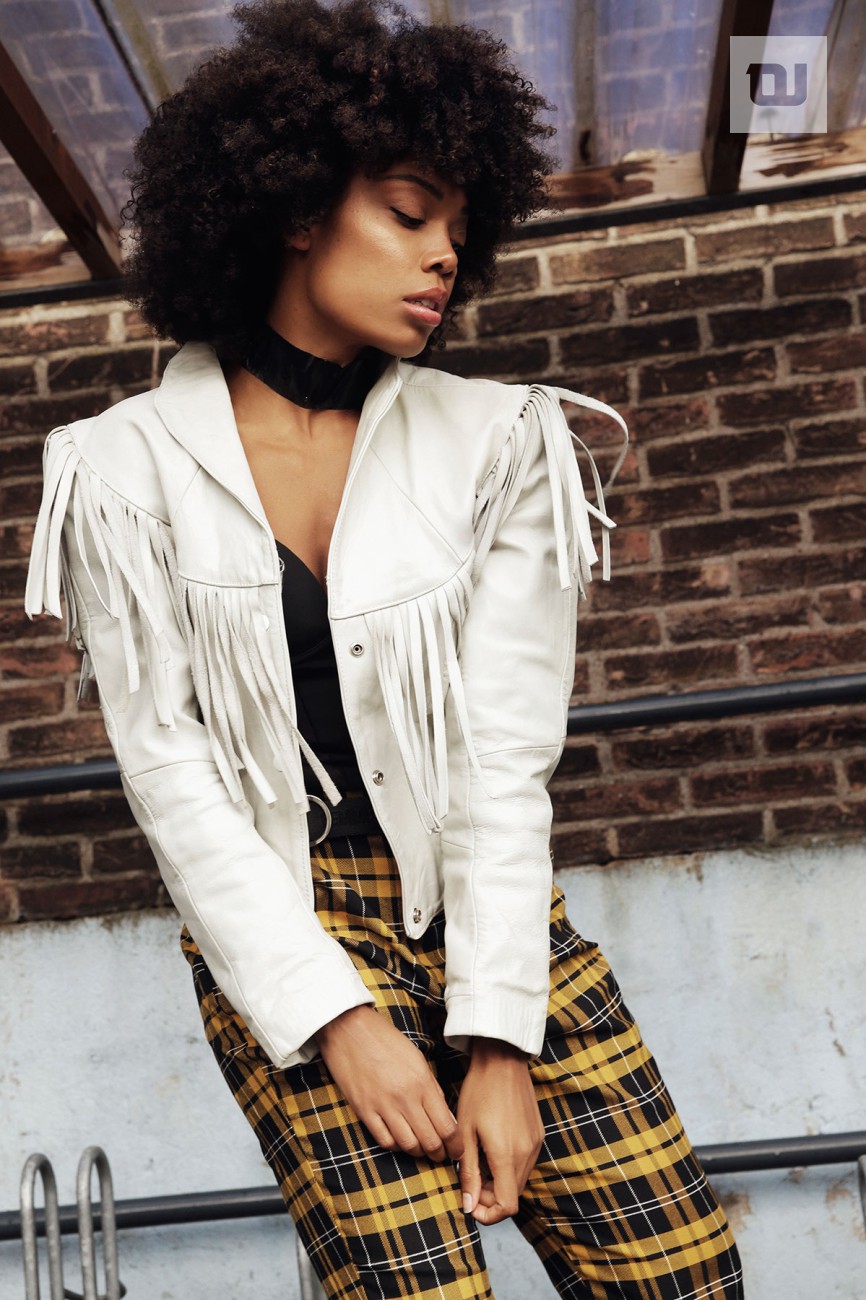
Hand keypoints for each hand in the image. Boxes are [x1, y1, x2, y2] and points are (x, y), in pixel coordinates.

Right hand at [316, 1004, 463, 1162]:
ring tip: (422, 1149)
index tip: (456, 1151)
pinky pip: (384, 1140)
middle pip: (430, 1141)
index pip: (447, 1127)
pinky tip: (399, 1140)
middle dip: (439, 1153)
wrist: (349, 1029)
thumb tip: (445, 1117)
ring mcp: (382, 1105)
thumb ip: (432, 1088)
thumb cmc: (385, 1040)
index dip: (455, 1145)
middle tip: (441, 1155)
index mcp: (422, 1082)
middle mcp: (404, 1097)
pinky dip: (395, 1146)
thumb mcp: (417, 1059)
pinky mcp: (363, 1110)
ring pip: (408, 1145)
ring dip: (418, 1152)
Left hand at [457, 1038, 543, 1223]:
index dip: (489, 1215)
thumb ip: (468, 1173)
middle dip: (491, 1199)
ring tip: (478, 1166)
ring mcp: (535, 1143)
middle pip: (514, 1195)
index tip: (471, 1206)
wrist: (501, 1060)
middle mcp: (527, 1152)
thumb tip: (468, 1206)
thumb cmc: (478, 1092)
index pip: (508, 1206)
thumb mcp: (465, 1133)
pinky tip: (491, 1151)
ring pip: (520, 1180)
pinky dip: (509, 1168)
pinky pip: (525, 1163)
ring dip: (500, 1184)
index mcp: (507, 1154)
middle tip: (469, 1185)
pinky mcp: (538, 1134)